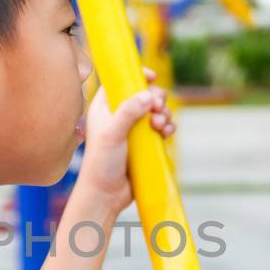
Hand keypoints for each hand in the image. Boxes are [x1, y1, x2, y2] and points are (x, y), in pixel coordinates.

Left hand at [77, 67, 174, 216]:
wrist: (107, 194)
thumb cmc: (102, 163)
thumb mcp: (112, 134)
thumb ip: (128, 112)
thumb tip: (148, 95)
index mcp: (105, 107)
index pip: (120, 81)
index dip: (135, 75)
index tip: (151, 76)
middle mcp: (120, 115)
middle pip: (144, 94)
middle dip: (156, 98)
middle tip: (157, 108)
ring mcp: (134, 129)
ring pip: (156, 110)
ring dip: (164, 113)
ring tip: (160, 126)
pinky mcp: (145, 143)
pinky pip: (162, 127)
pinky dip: (168, 126)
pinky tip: (167, 133)